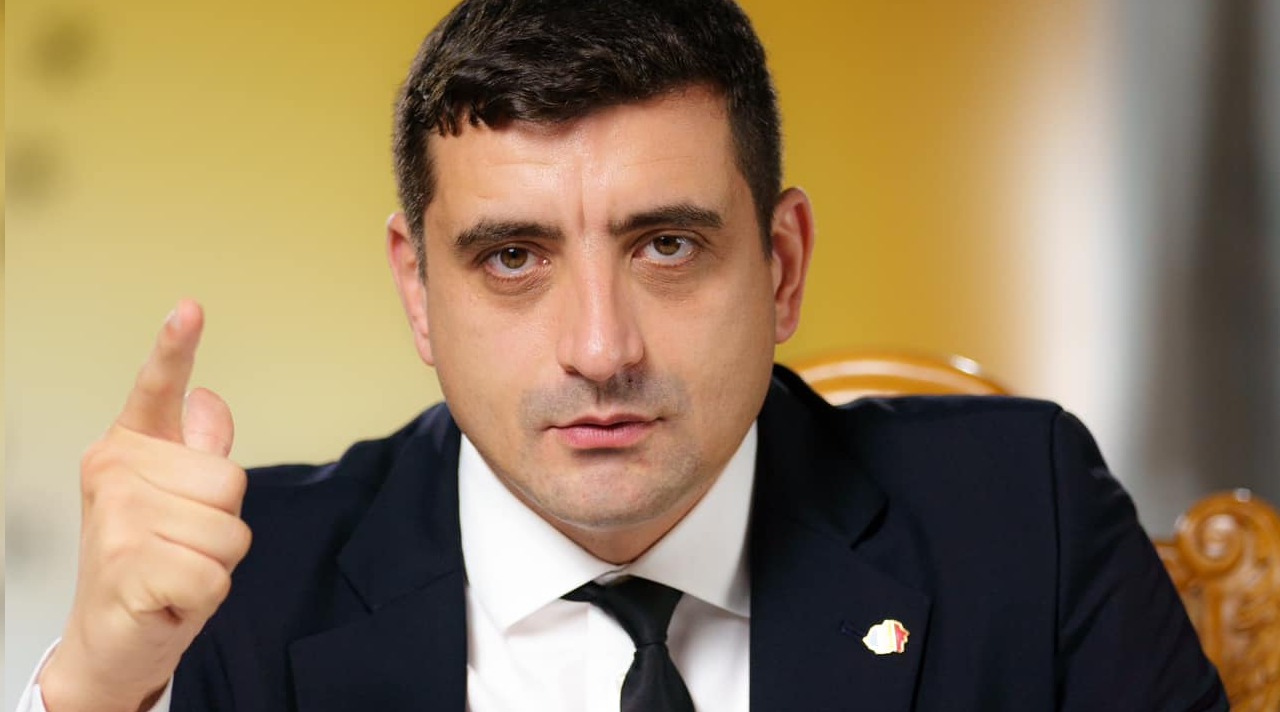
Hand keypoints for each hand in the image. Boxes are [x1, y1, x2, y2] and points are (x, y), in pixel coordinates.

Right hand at [38, 300, 250, 711]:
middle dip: (223, 525)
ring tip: (175, 571)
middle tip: (181, 547)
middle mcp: (115, 473)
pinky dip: (206, 596)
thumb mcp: (175, 502)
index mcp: (128, 449)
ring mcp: (119, 517)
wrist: (108, 640)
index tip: (191, 309)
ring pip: (231, 530)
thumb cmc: (146, 564)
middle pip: (230, 480)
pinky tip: (171, 597)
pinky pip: (217, 573)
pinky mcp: (132, 564)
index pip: (157, 390)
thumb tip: (212, 400)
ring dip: (216, 563)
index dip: (175, 348)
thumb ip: (194, 453)